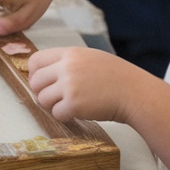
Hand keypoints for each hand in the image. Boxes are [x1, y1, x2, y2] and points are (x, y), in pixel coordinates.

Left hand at [28, 47, 144, 122]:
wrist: (134, 92)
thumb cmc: (116, 77)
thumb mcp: (90, 58)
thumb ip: (68, 62)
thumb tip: (44, 74)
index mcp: (70, 54)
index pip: (35, 60)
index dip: (35, 74)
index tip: (43, 83)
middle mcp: (67, 67)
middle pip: (35, 82)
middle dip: (42, 92)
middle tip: (56, 98)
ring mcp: (70, 86)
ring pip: (42, 99)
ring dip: (53, 106)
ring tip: (70, 105)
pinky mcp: (74, 104)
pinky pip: (56, 113)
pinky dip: (65, 116)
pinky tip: (78, 112)